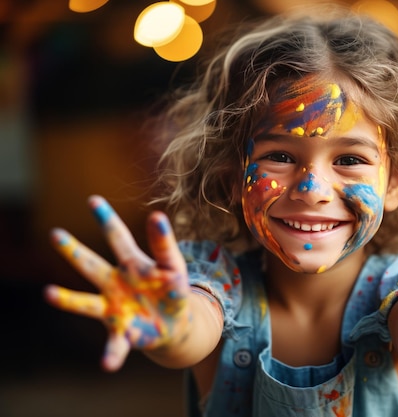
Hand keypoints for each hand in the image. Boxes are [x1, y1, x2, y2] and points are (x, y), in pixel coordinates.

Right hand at [45, 195, 190, 370]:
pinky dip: (110, 355)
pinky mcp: (122, 332)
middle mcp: (115, 283)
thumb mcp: (174, 266)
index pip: (118, 237)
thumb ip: (165, 244)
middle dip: (74, 251)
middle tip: (55, 235)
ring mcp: (114, 307)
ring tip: (49, 294)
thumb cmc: (173, 289)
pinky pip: (114, 345)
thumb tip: (157, 215)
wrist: (176, 323)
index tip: (93, 200)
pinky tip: (106, 364)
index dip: (107, 219)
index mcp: (132, 263)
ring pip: (87, 303)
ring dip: (68, 300)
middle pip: (92, 265)